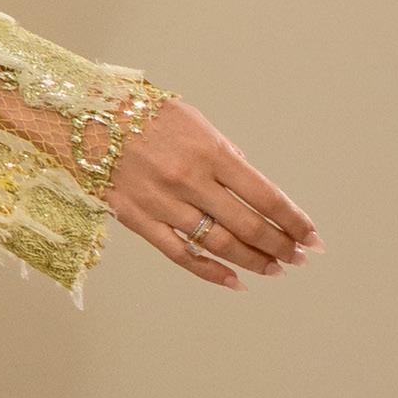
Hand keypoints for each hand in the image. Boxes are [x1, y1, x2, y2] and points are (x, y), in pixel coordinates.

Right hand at [110, 98, 317, 291]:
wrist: (85, 118)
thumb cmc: (145, 116)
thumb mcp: (195, 122)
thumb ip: (225, 156)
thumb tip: (253, 192)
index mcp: (210, 152)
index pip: (265, 196)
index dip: (294, 220)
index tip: (312, 237)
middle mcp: (190, 180)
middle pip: (248, 225)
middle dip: (280, 245)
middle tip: (298, 257)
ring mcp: (163, 203)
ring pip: (219, 244)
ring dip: (253, 260)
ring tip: (274, 269)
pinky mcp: (138, 220)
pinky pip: (180, 254)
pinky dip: (211, 272)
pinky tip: (234, 281)